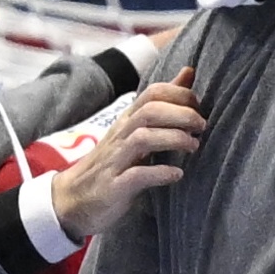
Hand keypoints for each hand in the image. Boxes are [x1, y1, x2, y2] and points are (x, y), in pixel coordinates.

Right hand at [50, 80, 203, 234]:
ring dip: (174, 139)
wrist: (73, 200)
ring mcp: (116, 161)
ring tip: (193, 147)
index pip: (152, 93)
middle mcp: (120, 136)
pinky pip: (136, 175)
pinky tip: (176, 175)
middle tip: (201, 126)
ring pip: (143, 138)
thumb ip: (163, 106)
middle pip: (150, 111)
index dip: (180, 94)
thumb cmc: (113, 163)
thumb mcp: (137, 131)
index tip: (200, 107)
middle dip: (182, 114)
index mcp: (128, 121)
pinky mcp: (114, 187)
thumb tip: (189, 73)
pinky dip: (160, 173)